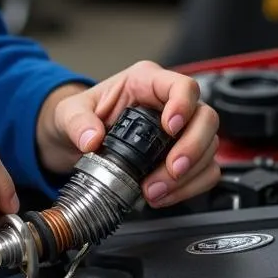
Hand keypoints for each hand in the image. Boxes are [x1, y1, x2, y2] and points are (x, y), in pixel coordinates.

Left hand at [37, 61, 219, 207]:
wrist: (76, 141)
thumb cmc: (80, 117)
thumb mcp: (68, 113)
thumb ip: (77, 122)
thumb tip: (91, 138)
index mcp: (146, 82)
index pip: (181, 85)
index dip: (183, 105)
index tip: (170, 128)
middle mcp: (169, 103)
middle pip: (205, 118)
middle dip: (192, 148)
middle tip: (172, 169)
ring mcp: (180, 130)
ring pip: (209, 148)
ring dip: (187, 175)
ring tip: (155, 190)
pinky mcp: (182, 156)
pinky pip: (204, 171)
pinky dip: (189, 187)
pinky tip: (163, 195)